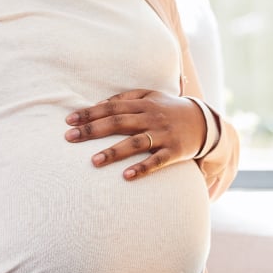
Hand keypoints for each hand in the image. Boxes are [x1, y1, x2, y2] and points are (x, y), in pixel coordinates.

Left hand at [64, 89, 205, 179]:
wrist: (204, 122)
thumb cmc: (168, 109)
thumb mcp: (150, 96)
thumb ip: (125, 98)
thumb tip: (99, 104)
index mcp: (143, 104)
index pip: (111, 107)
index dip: (90, 113)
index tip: (69, 121)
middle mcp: (152, 117)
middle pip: (118, 123)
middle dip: (92, 130)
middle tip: (70, 138)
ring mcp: (163, 135)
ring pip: (136, 143)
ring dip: (114, 152)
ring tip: (93, 161)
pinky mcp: (175, 152)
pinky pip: (157, 161)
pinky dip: (142, 168)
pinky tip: (126, 176)